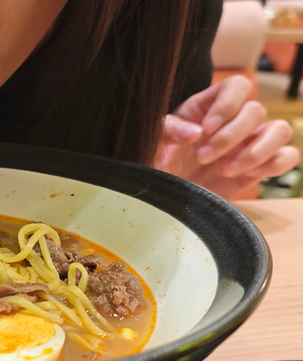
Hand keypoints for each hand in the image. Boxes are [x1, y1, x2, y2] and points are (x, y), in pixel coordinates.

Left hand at [154, 75, 298, 199]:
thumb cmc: (154, 162)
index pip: (237, 86)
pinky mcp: (258, 169)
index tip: (206, 129)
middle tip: (202, 158)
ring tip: (225, 171)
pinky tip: (245, 175)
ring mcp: (248, 144)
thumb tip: (194, 132)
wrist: (161, 196)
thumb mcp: (152, 141)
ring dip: (256, 151)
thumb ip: (167, 129)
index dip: (227, 105)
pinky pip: (287, 157)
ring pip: (281, 130)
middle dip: (231, 137)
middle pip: (257, 111)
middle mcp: (233, 121)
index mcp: (207, 106)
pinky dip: (273, 164)